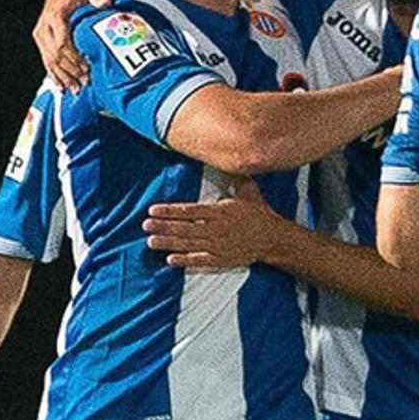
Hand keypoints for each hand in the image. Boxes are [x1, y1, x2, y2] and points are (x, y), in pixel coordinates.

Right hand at [34, 0, 108, 91]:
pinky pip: (46, 58)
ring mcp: (43, 30)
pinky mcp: (43, 36)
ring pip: (50, 59)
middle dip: (70, 71)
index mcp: (57, 13)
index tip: (88, 70)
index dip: (74, 59)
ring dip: (62, 76)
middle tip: (86, 84)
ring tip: (77, 90)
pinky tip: (62, 87)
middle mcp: (47, 23)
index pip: (63, 42)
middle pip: (56, 54)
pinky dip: (54, 73)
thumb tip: (105, 2)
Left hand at [144, 179, 286, 268]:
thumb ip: (235, 177)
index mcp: (220, 211)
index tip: (153, 211)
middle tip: (145, 226)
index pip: (189, 211)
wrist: (273, 238)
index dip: (170, 211)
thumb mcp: (249, 191)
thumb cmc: (260, 213)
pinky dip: (184, 260)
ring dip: (168, 243)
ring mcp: (217, 245)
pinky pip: (200, 260)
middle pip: (184, 227)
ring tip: (151, 242)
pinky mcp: (221, 259)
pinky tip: (170, 260)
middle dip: (163, 226)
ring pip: (188, 244)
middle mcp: (216, 229)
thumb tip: (227, 158)